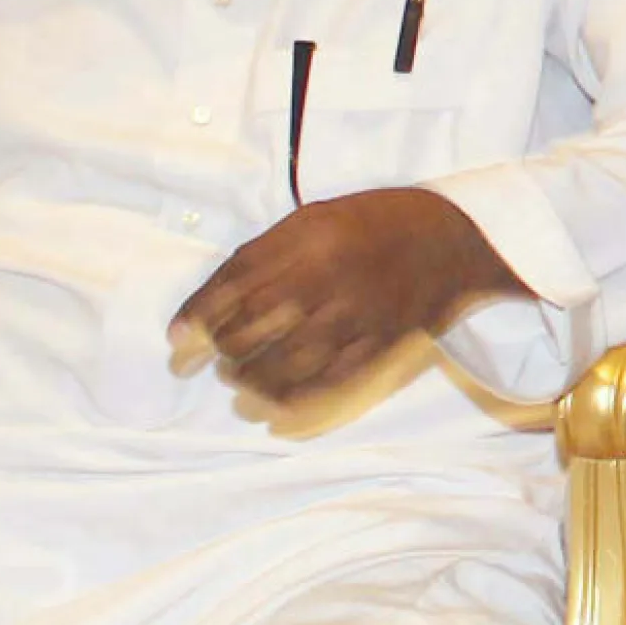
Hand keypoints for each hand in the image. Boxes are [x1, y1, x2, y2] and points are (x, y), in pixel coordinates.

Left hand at [169, 188, 526, 402]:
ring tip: (234, 383)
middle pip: (250, 326)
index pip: (233, 282)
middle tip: (200, 362)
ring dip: (247, 381)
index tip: (175, 337)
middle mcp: (324, 278)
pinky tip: (270, 406)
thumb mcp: (314, 218)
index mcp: (305, 238)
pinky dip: (290, 401)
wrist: (450, 240)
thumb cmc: (373, 223)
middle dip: (216, 351)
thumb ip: (267, 253)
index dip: (197, 314)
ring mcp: (352, 317)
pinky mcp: (375, 348)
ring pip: (281, 364)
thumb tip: (217, 297)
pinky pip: (324, 384)